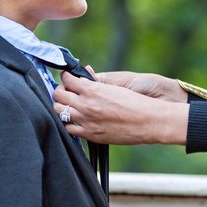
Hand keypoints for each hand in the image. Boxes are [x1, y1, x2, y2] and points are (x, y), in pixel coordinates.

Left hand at [53, 71, 188, 144]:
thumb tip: (88, 72)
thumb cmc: (136, 102)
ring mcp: (87, 120)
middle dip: (60, 90)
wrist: (148, 121)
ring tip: (68, 106)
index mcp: (93, 89)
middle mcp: (86, 104)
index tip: (67, 78)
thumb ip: (97, 82)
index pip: (67, 79)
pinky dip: (68, 123)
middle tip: (65, 91)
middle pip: (58, 95)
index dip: (65, 77)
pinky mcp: (90, 134)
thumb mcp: (115, 87)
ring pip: (59, 112)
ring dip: (61, 106)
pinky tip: (74, 120)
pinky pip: (68, 129)